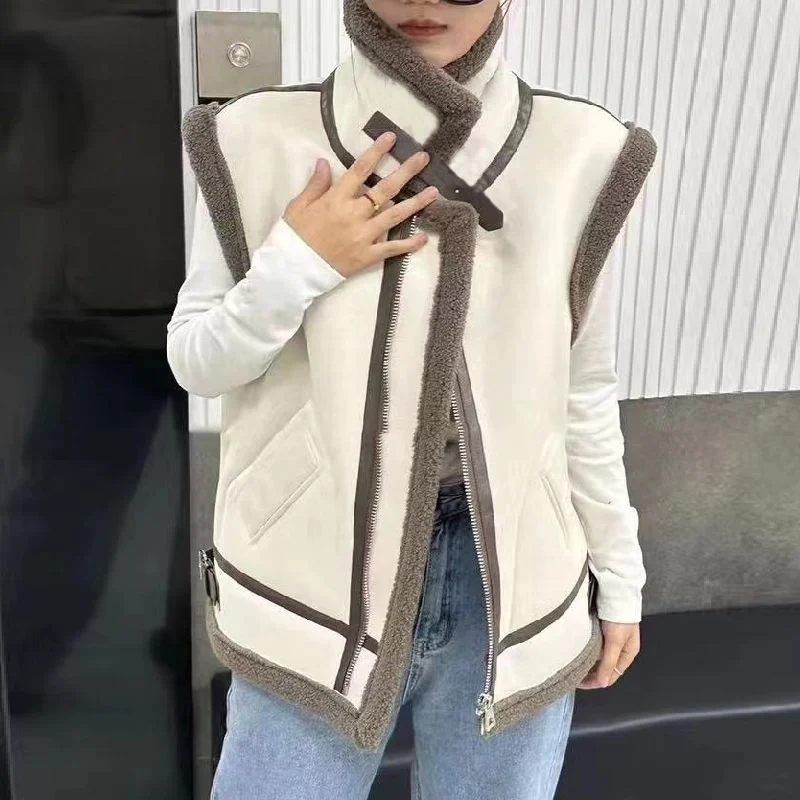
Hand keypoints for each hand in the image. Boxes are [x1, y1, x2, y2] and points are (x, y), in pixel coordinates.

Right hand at [282, 131, 439, 277]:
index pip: (360, 170)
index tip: (391, 138)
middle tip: (424, 158)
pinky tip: (423, 237)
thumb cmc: (294, 236)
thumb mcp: (298, 205)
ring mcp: (363, 236)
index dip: (377, 152)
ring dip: (416, 203)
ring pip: (395, 215)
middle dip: (406, 171)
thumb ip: (315, 184)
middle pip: (385, 189)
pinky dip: (409, 244)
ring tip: (434, 192)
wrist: (293, 269)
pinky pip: (392, 248)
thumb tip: (325, 162)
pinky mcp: (367, 256)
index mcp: (336, 199)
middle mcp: (354, 214)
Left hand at [578, 621, 639, 688]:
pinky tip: (577, 652)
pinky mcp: (603, 631)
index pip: (611, 675)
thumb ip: (608, 663)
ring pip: (598, 658)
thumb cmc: (619, 619)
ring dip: (588, 662)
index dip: (596, 682)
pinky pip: (594, 646)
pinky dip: (587, 651)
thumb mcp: (615, 642)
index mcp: (627, 654)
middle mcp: (620, 649)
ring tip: (573, 666)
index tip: (580, 684)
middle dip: (591, 673)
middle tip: (573, 676)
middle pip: (605, 667)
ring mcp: (611, 640)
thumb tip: (603, 684)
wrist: (616, 593)